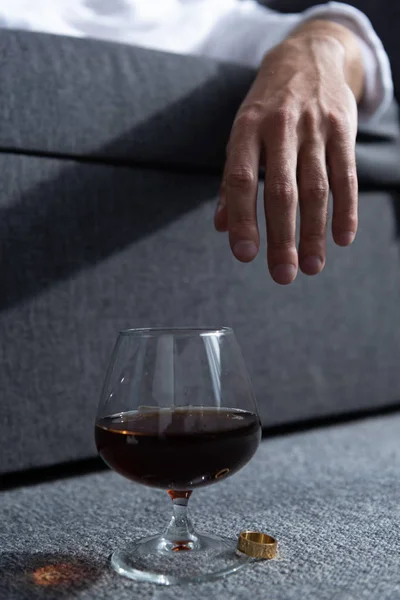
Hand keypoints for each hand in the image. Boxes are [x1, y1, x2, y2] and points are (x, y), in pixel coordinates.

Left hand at [215, 20, 363, 284]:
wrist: (308, 56)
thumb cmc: (266, 107)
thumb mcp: (241, 134)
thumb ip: (231, 181)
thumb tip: (221, 228)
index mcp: (246, 129)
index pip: (240, 180)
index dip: (241, 219)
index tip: (245, 255)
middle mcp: (279, 127)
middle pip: (281, 191)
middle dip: (281, 237)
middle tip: (282, 275)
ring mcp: (314, 127)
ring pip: (316, 188)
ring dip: (314, 232)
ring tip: (311, 267)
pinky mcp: (342, 129)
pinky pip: (346, 174)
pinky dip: (346, 209)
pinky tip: (342, 239)